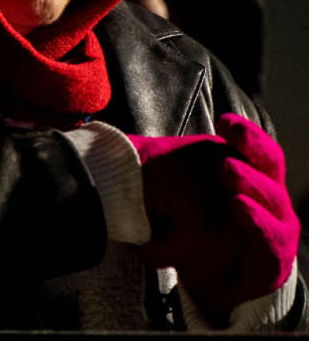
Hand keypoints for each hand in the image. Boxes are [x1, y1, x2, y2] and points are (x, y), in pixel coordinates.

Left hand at [184, 115, 298, 313]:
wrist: (214, 285)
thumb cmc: (195, 232)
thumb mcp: (178, 200)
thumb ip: (166, 174)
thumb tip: (130, 149)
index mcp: (250, 175)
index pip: (253, 148)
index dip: (244, 134)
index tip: (224, 122)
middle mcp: (269, 197)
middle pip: (269, 165)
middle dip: (251, 149)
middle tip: (227, 136)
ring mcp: (277, 227)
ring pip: (271, 198)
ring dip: (249, 181)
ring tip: (225, 169)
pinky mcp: (274, 261)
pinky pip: (269, 240)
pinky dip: (256, 222)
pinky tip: (238, 206)